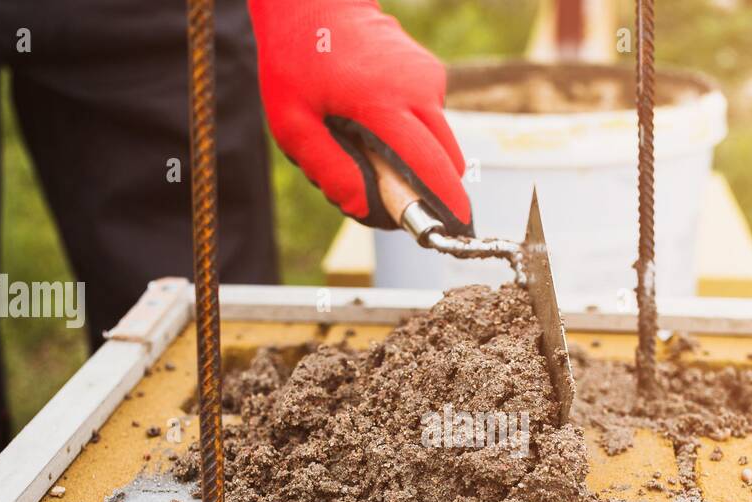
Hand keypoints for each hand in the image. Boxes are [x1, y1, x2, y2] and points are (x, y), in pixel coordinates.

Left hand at [248, 0, 471, 234]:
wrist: (313, 3)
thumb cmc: (297, 62)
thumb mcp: (294, 125)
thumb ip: (331, 172)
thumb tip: (367, 211)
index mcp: (385, 102)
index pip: (431, 164)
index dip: (446, 201)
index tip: (457, 229)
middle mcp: (418, 88)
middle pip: (449, 159)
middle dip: (432, 189)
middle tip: (396, 201)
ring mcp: (428, 77)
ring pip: (440, 143)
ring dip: (416, 162)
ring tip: (367, 148)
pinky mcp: (430, 74)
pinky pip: (430, 122)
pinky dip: (410, 136)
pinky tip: (373, 123)